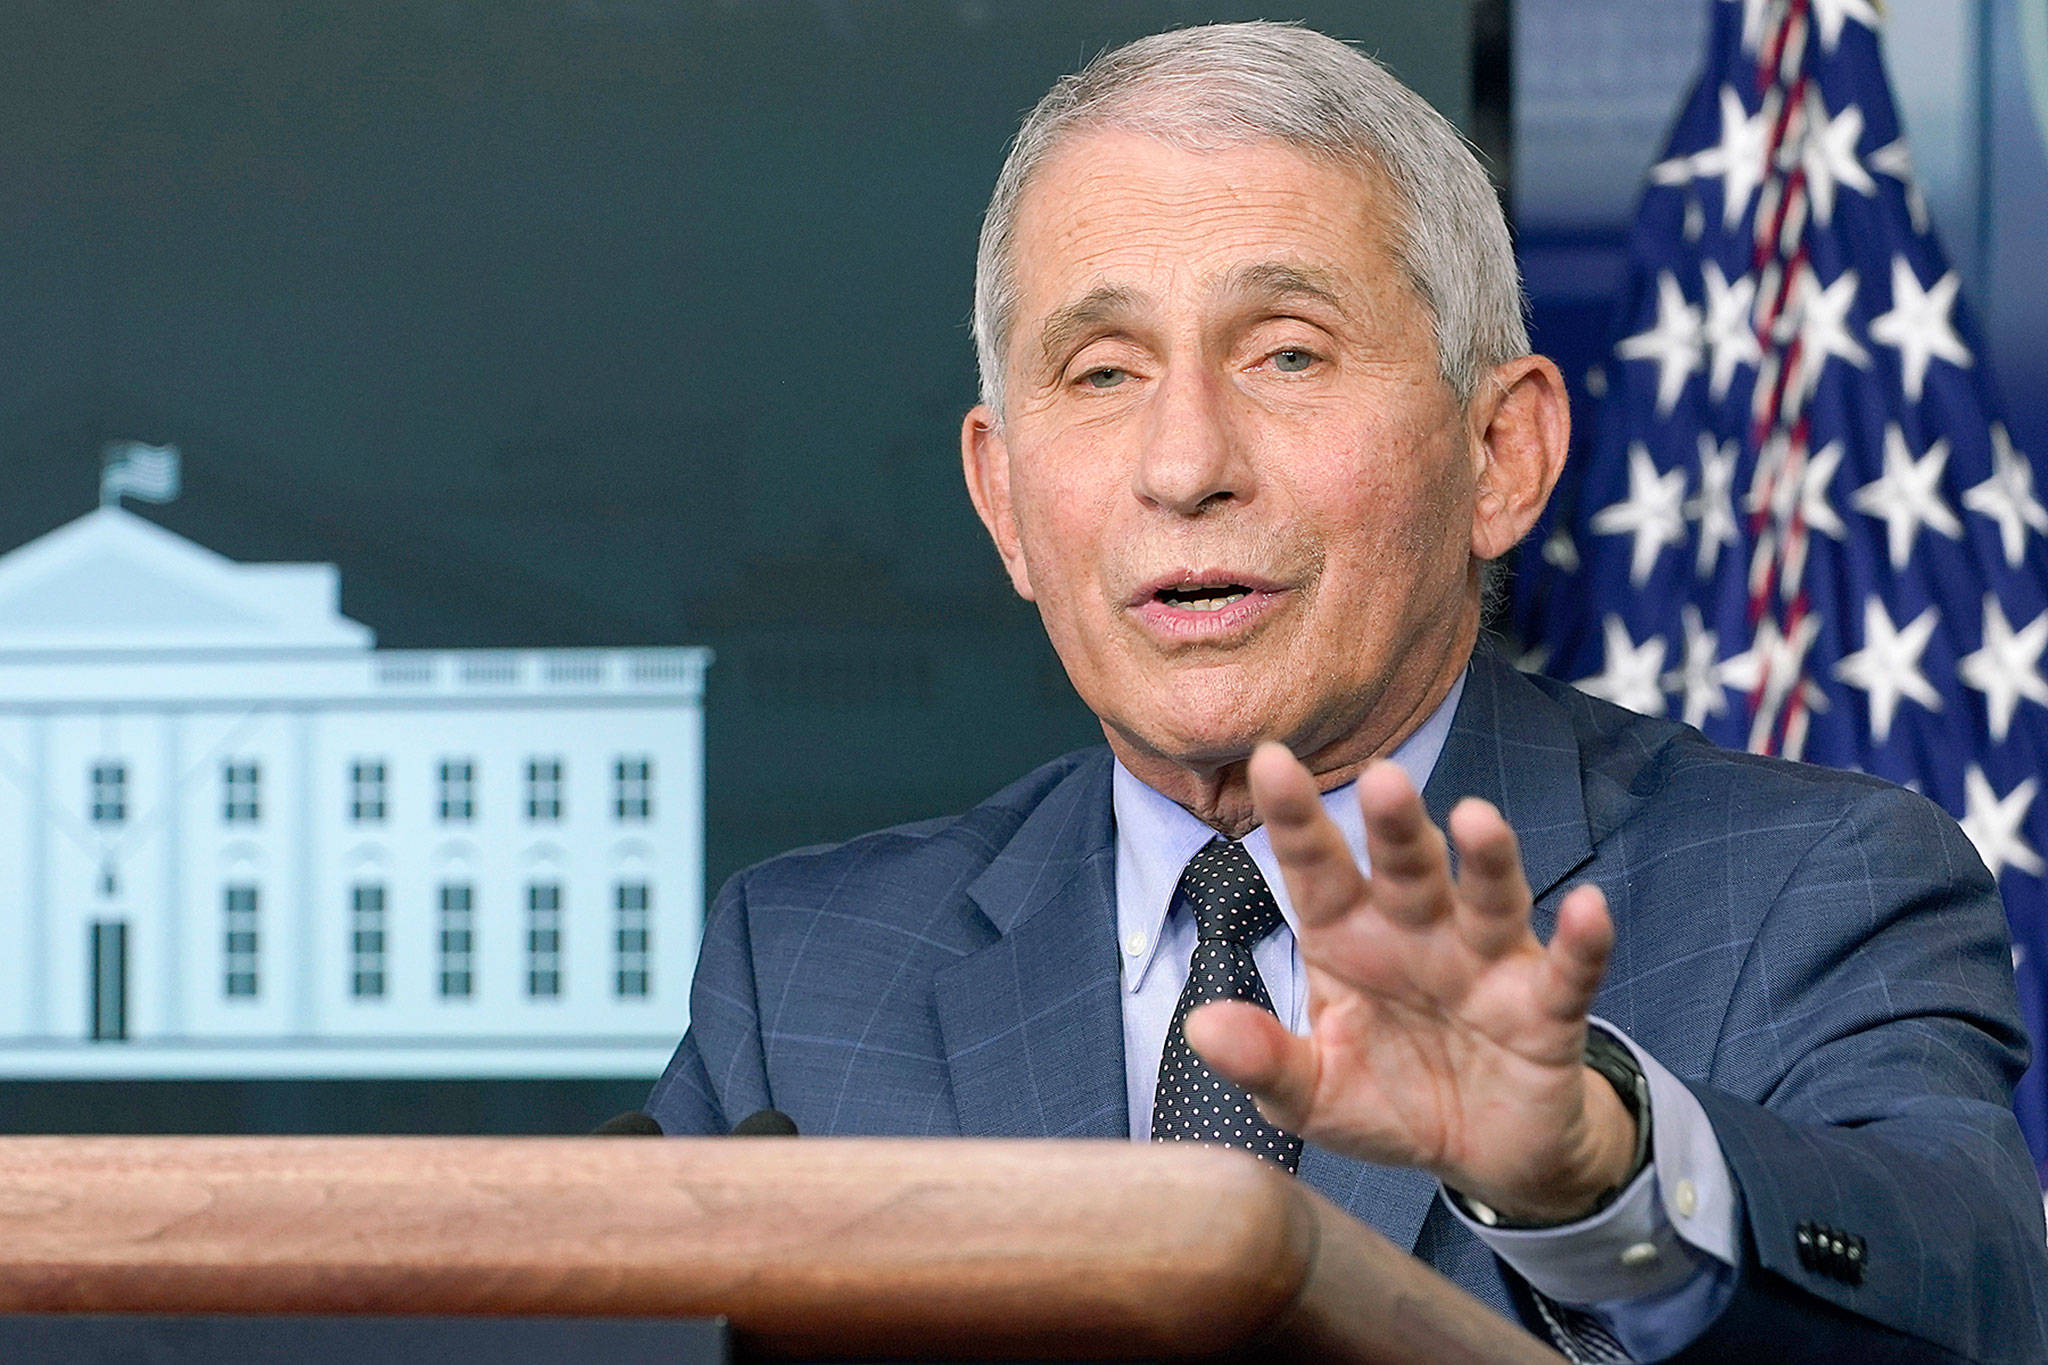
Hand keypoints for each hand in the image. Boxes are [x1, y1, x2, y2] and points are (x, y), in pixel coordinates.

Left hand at [1184, 743, 1636, 1222]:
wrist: (1483, 1155)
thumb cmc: (1387, 1098)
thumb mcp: (1311, 1094)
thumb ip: (1264, 1061)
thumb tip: (1200, 1027)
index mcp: (1348, 938)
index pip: (1316, 869)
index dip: (1295, 818)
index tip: (1268, 760)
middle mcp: (1418, 932)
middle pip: (1405, 867)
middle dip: (1395, 825)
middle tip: (1382, 778)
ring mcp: (1486, 964)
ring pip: (1488, 899)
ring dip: (1487, 860)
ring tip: (1477, 819)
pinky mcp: (1546, 1009)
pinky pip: (1567, 971)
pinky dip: (1580, 941)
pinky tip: (1587, 908)